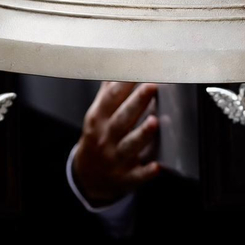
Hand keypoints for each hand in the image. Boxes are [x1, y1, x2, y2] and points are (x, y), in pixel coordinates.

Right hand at [73, 81, 159, 206]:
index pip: (110, 99)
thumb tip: (116, 66)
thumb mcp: (96, 116)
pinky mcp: (126, 178)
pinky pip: (137, 175)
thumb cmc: (96, 139)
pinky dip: (146, 171)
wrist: (88, 177)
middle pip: (121, 119)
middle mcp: (105, 138)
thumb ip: (108, 93)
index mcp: (98, 120)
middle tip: (152, 86)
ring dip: (142, 135)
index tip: (138, 70)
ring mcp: (115, 159)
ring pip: (129, 146)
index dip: (124, 84)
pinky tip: (157, 166)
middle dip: (136, 103)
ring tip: (154, 121)